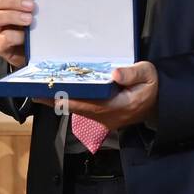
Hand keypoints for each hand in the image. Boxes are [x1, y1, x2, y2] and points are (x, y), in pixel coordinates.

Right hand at [0, 0, 34, 69]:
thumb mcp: (35, 11)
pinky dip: (15, 35)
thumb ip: (34, 2)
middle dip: (12, 1)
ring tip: (29, 19)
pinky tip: (26, 36)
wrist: (37, 51)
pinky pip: (1, 39)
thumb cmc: (35, 27)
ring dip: (11, 16)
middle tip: (31, 6)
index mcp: (2, 0)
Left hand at [33, 61, 158, 131]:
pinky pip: (81, 109)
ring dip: (60, 100)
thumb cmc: (152, 86)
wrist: (158, 103)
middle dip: (55, 99)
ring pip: (77, 110)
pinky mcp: (100, 117)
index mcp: (118, 106)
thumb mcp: (148, 74)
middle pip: (76, 108)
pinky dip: (68, 100)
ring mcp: (102, 120)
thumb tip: (115, 73)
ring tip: (40, 89)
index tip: (50, 93)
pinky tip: (56, 92)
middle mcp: (106, 117)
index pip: (88, 104)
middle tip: (35, 89)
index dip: (68, 98)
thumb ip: (133, 74)